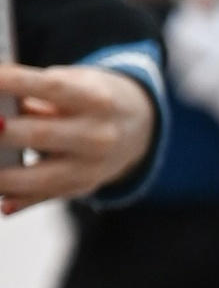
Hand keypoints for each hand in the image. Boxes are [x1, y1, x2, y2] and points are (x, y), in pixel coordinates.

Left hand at [0, 61, 154, 212]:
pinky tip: (5, 205)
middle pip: (43, 135)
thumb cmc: (89, 98)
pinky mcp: (82, 187)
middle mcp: (97, 136)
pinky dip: (23, 201)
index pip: (51, 88)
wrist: (136, 128)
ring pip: (44, 177)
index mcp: (95, 100)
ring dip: (8, 177)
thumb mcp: (74, 84)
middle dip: (6, 133)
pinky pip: (48, 195)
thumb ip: (38, 94)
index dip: (15, 83)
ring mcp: (91, 168)